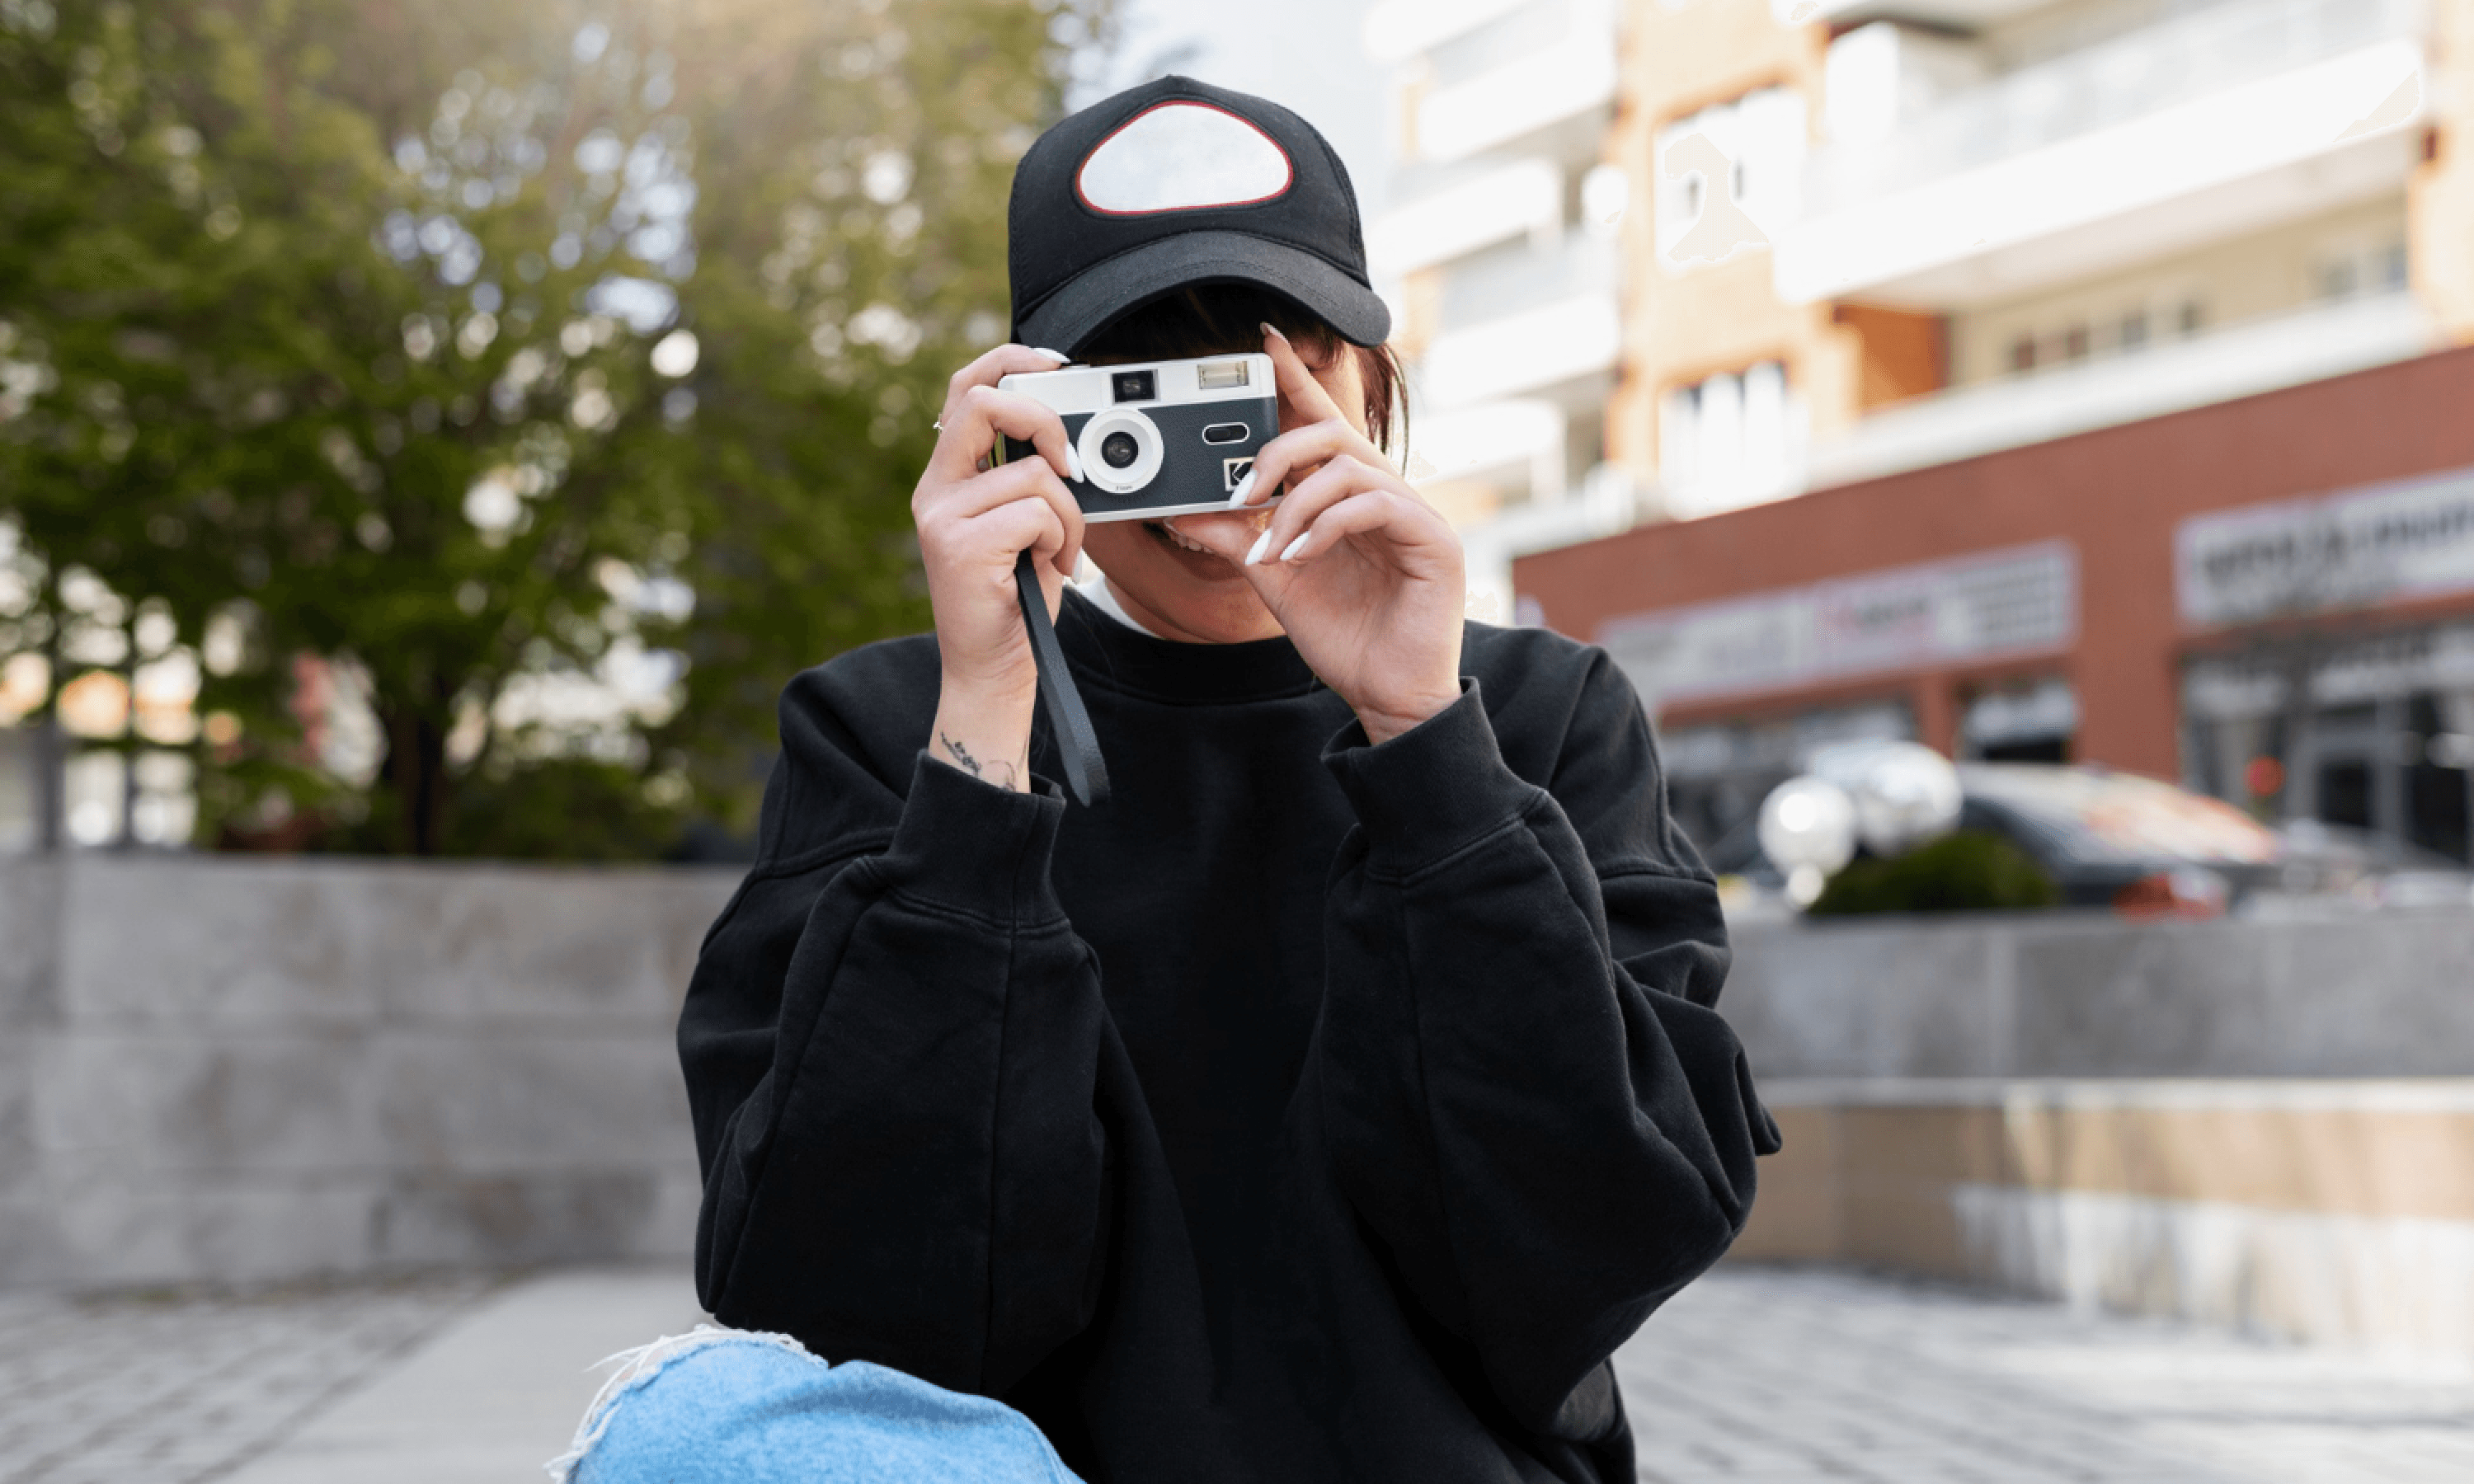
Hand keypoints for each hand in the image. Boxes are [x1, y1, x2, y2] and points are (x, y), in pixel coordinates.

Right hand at [913, 344, 1085, 789]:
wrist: (994, 669)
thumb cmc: (1016, 598)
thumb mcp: (1022, 524)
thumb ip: (1027, 475)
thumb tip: (1065, 433)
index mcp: (948, 477)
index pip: (966, 388)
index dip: (1010, 359)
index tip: (1057, 363)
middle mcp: (935, 491)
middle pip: (985, 402)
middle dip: (1045, 420)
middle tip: (1070, 467)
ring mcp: (941, 517)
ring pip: (1031, 473)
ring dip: (1069, 515)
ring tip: (1059, 552)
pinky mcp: (960, 546)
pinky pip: (1037, 512)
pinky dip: (1063, 540)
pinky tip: (1052, 570)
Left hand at [1171, 325, 1464, 743]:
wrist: (1388, 695)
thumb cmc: (1345, 636)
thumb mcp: (1276, 580)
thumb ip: (1238, 540)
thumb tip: (1183, 509)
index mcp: (1350, 497)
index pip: (1322, 423)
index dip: (1296, 379)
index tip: (1263, 341)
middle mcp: (1385, 495)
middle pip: (1333, 432)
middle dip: (1277, 452)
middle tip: (1242, 493)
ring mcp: (1413, 514)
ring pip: (1349, 466)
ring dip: (1295, 504)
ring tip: (1273, 548)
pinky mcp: (1433, 540)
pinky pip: (1373, 505)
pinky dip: (1325, 527)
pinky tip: (1299, 558)